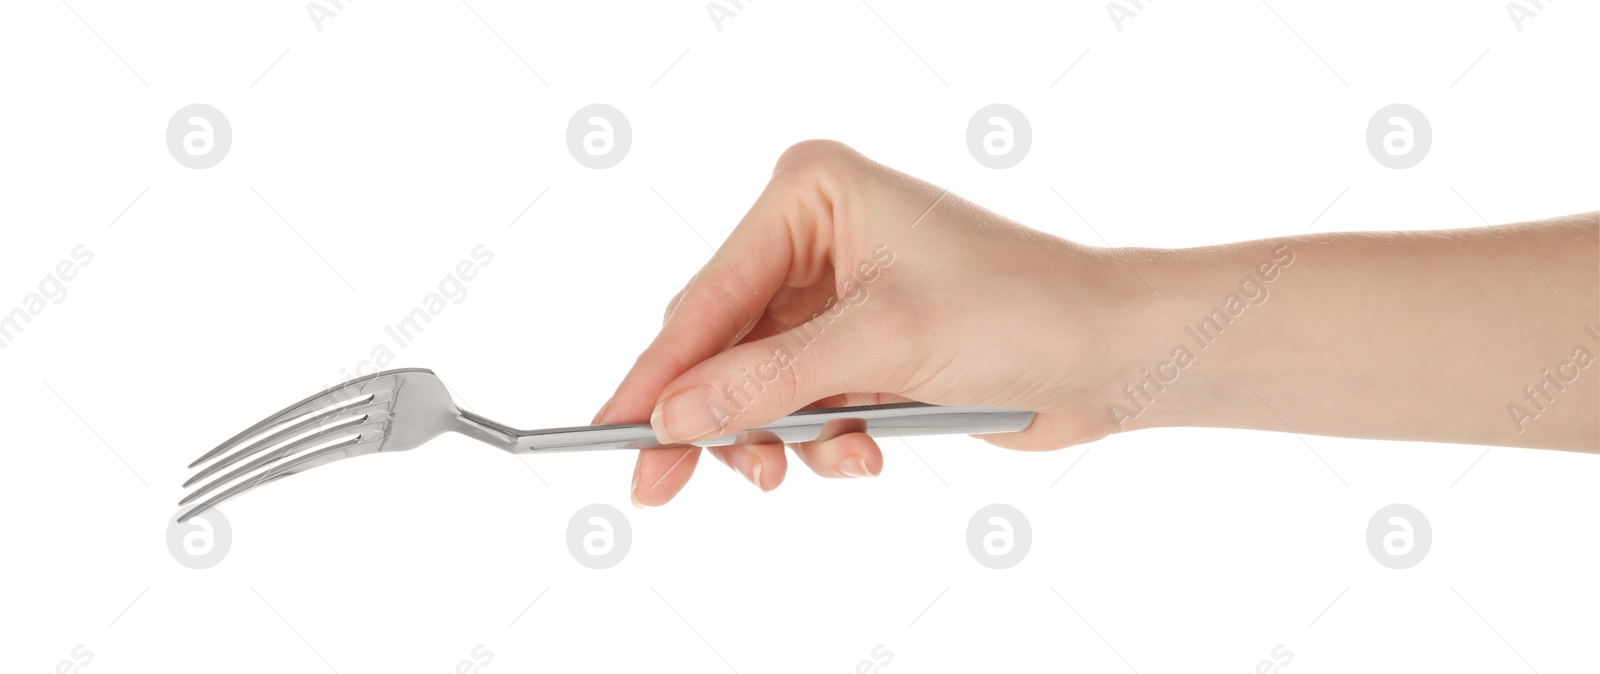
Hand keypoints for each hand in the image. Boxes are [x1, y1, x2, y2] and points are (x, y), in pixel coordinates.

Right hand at [593, 140, 1144, 505]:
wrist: (1109, 353)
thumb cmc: (1022, 311)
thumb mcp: (884, 345)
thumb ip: (769, 382)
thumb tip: (675, 416)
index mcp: (813, 195)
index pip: (711, 294)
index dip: (659, 371)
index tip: (613, 432)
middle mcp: (813, 236)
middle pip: (720, 342)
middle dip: (714, 417)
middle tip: (664, 484)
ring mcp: (832, 295)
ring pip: (754, 385)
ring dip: (778, 437)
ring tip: (816, 465)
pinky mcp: (854, 346)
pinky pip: (797, 405)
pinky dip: (819, 442)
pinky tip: (863, 451)